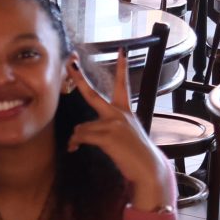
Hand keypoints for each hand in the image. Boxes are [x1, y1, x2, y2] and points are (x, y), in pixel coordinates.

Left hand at [64, 54, 167, 207]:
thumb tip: (81, 133)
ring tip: (75, 146)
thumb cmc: (136, 154)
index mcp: (125, 112)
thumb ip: (110, 127)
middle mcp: (119, 114)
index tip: (122, 50)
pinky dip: (74, 143)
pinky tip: (74, 149)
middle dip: (79, 78)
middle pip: (92, 94)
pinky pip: (82, 136)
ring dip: (76, 138)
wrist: (148, 168)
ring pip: (82, 127)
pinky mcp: (108, 136)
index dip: (121, 67)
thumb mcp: (127, 134)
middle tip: (70, 62)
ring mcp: (114, 124)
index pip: (122, 85)